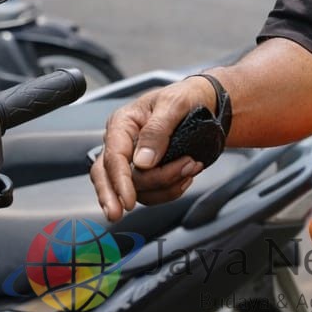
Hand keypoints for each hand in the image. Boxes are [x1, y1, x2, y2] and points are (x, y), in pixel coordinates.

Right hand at [89, 77, 216, 221]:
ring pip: (135, 188)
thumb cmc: (186, 97)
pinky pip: (151, 193)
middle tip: (119, 214)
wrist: (204, 103)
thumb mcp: (174, 104)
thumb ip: (157, 130)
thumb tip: (142, 161)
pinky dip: (169, 192)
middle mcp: (123, 142)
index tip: (127, 200)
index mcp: (123, 122)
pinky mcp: (147, 174)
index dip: (119, 180)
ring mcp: (134, 160)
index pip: (113, 156)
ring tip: (190, 169)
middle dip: (114, 196)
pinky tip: (185, 178)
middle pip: (107, 175)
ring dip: (164, 187)